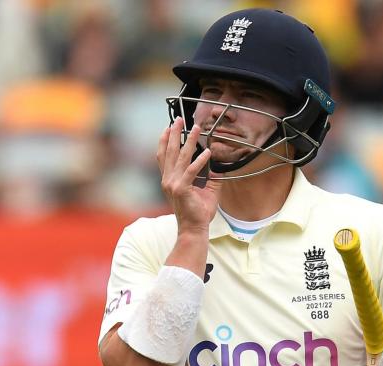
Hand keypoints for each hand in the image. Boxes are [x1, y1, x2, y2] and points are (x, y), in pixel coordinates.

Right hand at [157, 117, 219, 233]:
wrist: (193, 229)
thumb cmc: (197, 213)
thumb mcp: (205, 191)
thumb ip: (210, 177)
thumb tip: (218, 165)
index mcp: (169, 180)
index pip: (164, 157)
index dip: (165, 141)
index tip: (168, 128)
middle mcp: (168, 180)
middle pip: (170, 152)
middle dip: (174, 134)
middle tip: (178, 119)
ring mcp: (173, 184)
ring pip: (181, 157)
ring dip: (189, 141)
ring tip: (196, 129)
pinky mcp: (182, 189)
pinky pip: (192, 171)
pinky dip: (200, 161)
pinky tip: (207, 152)